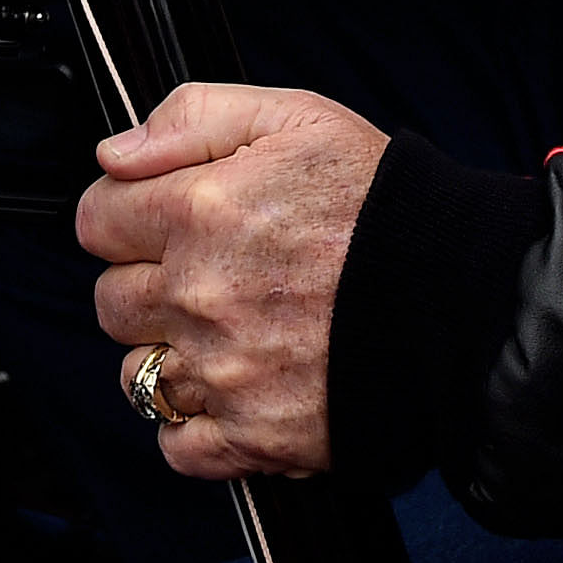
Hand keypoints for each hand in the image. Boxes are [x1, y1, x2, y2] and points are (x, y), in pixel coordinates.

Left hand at [78, 81, 388, 481]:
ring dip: (169, 356)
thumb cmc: (387, 208)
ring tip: (228, 336)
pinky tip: (234, 391)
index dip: (126, 215)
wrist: (466, 298)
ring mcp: (223, 372)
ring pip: (137, 375)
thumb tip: (115, 153)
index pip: (96, 220)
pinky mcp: (253, 435)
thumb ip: (194, 117)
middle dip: (147, 284)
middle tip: (208, 276)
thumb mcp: (297, 118)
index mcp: (201, 211)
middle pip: (111, 300)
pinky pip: (177, 445)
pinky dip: (194, 426)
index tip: (158, 221)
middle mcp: (199, 295)